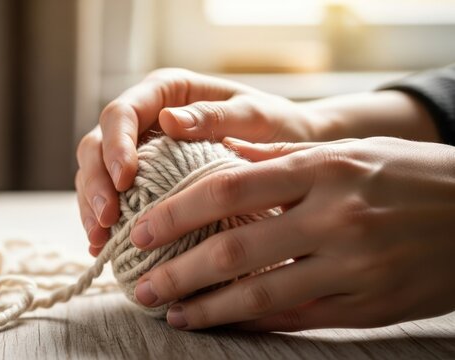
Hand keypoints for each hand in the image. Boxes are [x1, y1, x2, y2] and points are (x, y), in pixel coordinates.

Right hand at [76, 68, 324, 255]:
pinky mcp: (141, 178)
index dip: (115, 147)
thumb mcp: (254, 115)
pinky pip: (111, 196)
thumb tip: (168, 119)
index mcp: (163, 92)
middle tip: (107, 219)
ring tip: (100, 239)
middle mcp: (143, 118)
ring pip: (96, 173)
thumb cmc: (276, 124)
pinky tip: (102, 246)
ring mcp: (138, 149)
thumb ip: (215, 115)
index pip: (121, 114)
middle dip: (96, 182)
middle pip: (97, 145)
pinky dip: (104, 220)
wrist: (290, 145)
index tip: (125, 179)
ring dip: (92, 206)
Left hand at [130, 136, 454, 330]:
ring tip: (171, 313)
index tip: (140, 231)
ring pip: (259, 296)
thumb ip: (285, 159)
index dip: (176, 213)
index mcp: (323, 169)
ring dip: (206, 308)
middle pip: (233, 250)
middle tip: (140, 285)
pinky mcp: (368, 306)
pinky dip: (252, 325)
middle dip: (177, 271)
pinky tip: (223, 325)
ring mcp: (352, 266)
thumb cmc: (412, 177)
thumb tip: (228, 158)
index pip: (228, 190)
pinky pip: (296, 319)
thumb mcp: (352, 151)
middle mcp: (334, 217)